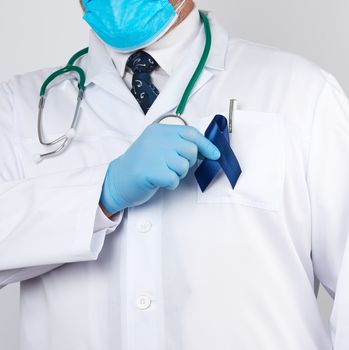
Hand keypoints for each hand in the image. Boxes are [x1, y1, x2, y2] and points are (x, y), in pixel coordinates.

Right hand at [100, 123, 220, 213]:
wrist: (117, 180)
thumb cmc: (141, 165)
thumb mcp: (157, 147)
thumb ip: (177, 144)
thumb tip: (206, 150)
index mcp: (158, 130)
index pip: (190, 133)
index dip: (206, 144)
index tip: (215, 154)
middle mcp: (155, 139)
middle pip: (190, 150)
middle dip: (187, 162)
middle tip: (173, 167)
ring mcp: (152, 154)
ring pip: (183, 165)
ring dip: (178, 174)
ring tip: (163, 173)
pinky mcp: (149, 171)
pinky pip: (174, 179)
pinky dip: (170, 184)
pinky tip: (158, 181)